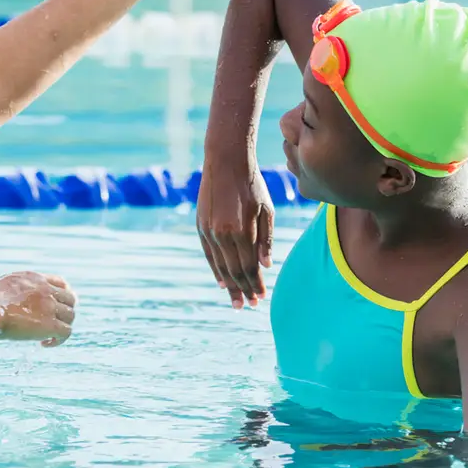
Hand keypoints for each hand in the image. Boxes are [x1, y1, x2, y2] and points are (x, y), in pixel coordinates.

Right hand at [0, 271, 77, 345]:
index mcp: (34, 279)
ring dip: (62, 327)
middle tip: (54, 324)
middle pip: (70, 299)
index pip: (60, 282)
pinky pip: (66, 332)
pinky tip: (44, 344)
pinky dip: (59, 340)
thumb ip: (12, 293)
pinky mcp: (50, 324)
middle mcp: (46, 290)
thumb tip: (5, 305)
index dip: (63, 295)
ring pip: (70, 316)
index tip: (58, 306)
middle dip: (65, 311)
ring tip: (46, 337)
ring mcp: (49, 306)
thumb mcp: (1, 289)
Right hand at [197, 160, 273, 307]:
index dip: (255, 284)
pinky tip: (222, 282)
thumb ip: (266, 239)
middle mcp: (223, 235)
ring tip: (236, 301)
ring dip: (229, 285)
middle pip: (234, 271)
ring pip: (220, 266)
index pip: (249, 266)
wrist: (225, 162)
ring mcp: (209, 231)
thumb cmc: (252, 185)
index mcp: (242, 231)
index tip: (261, 297)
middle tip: (249, 305)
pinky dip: (215, 270)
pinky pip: (208, 255)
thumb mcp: (266, 209)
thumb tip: (266, 266)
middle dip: (243, 289)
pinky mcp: (201, 227)